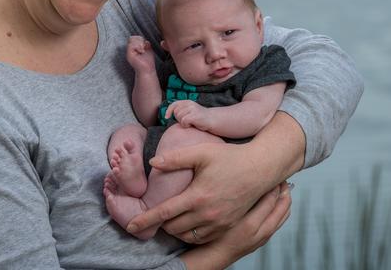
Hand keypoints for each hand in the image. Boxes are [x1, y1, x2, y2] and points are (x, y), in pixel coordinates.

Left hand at [125, 111, 304, 242]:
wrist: (259, 169)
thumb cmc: (229, 157)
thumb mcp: (201, 152)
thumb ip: (175, 158)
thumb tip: (153, 162)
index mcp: (197, 196)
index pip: (164, 212)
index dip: (145, 220)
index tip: (131, 226)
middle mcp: (207, 214)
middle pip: (173, 228)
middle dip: (160, 223)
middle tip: (156, 212)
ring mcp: (218, 223)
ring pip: (186, 236)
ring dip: (175, 229)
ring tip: (170, 218)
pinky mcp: (226, 227)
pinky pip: (202, 238)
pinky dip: (190, 233)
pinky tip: (188, 222)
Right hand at [126, 36, 155, 72]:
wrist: (148, 69)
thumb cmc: (148, 61)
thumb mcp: (148, 49)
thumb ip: (145, 43)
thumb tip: (145, 40)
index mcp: (133, 48)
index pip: (134, 37)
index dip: (140, 39)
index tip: (145, 46)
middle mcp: (130, 50)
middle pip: (132, 37)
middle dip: (140, 40)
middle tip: (143, 48)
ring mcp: (128, 52)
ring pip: (132, 40)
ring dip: (139, 44)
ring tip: (142, 50)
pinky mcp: (129, 55)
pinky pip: (131, 45)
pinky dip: (138, 47)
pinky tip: (141, 52)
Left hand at [165, 100, 211, 130]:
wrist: (213, 120)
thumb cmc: (200, 118)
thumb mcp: (190, 112)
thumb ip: (181, 111)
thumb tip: (168, 114)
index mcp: (187, 102)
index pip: (174, 104)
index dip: (169, 111)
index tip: (166, 117)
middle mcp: (189, 103)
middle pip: (176, 113)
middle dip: (179, 119)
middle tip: (188, 121)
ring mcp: (192, 109)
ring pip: (179, 117)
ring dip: (183, 122)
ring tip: (191, 122)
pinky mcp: (194, 115)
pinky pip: (184, 121)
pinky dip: (186, 125)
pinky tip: (193, 124)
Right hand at [180, 182, 291, 269]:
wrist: (215, 255)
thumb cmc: (213, 233)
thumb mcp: (218, 213)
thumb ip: (230, 197)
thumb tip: (244, 180)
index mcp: (249, 223)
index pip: (270, 197)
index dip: (273, 182)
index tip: (272, 170)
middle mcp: (261, 231)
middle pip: (283, 205)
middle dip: (284, 189)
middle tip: (281, 175)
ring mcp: (264, 236)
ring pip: (283, 214)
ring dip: (284, 199)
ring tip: (281, 186)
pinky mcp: (264, 238)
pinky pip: (279, 221)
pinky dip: (281, 209)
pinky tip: (275, 201)